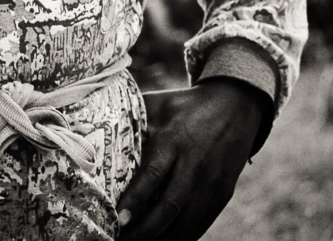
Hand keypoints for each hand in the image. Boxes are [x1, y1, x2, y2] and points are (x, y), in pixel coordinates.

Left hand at [116, 79, 265, 239]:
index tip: (118, 220)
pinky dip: (183, 238)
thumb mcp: (159, 104)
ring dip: (163, 240)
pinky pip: (201, 224)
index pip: (152, 175)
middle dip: (145, 232)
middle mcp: (194, 164)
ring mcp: (211, 182)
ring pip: (186, 222)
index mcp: (173, 140)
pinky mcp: (222, 194)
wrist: (235, 107)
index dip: (135, 200)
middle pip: (169, 206)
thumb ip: (133, 118)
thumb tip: (97, 123)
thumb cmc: (186, 105)